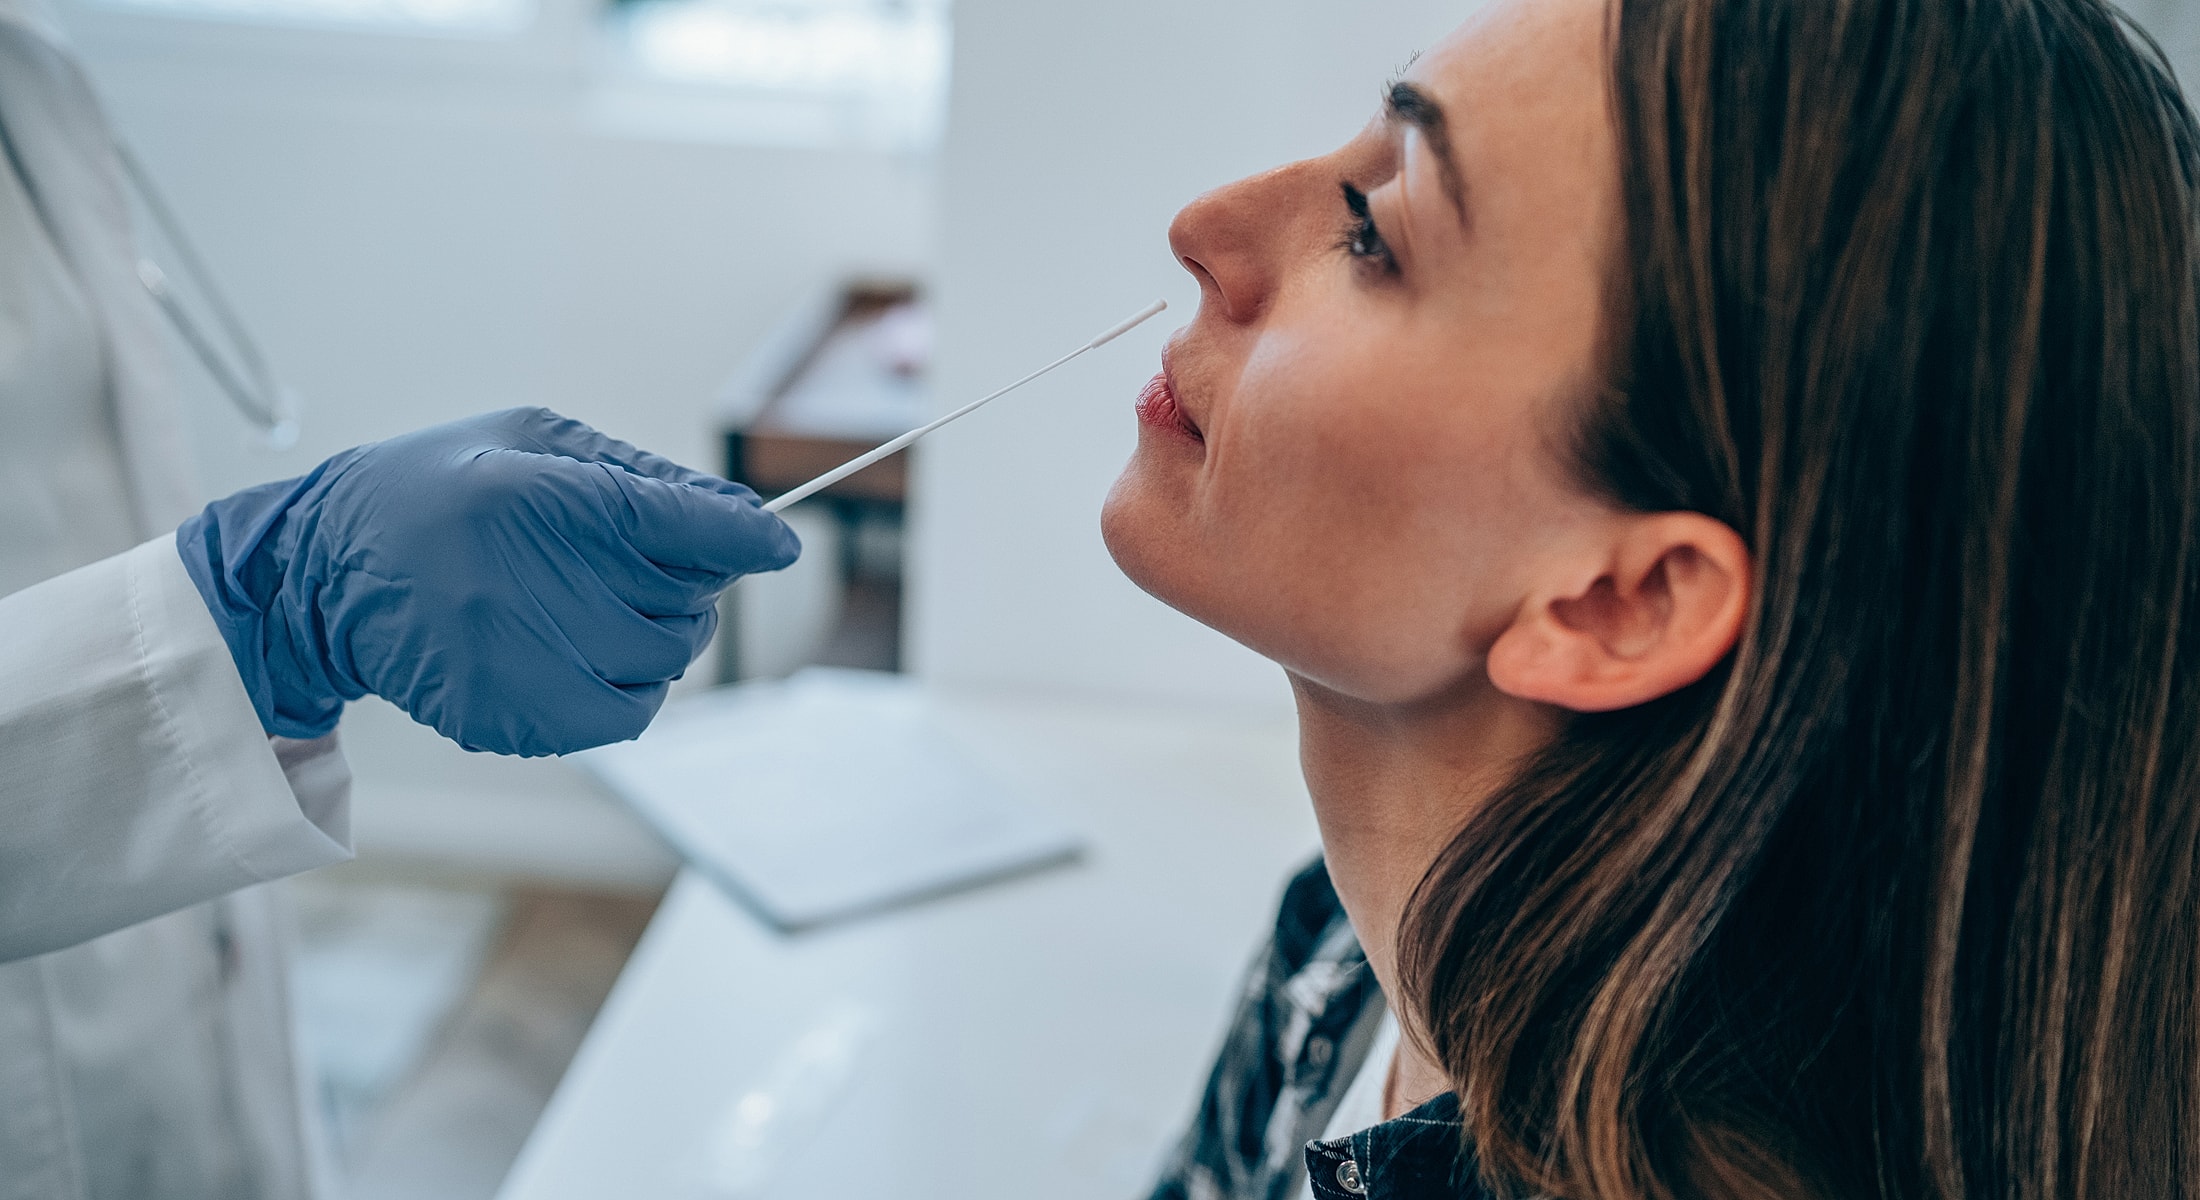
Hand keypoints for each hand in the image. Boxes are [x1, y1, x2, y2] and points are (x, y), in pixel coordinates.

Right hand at [176, 408, 799, 756]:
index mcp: (539, 497)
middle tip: (650, 564)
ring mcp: (523, 662)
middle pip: (688, 603)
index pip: (684, 524)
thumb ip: (639, 477)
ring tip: (605, 604)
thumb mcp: (530, 441)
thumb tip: (742, 517)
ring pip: (666, 663)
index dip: (745, 535)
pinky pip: (626, 714)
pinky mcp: (512, 719)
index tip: (777, 542)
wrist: (322, 574)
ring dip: (662, 635)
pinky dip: (629, 684)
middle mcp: (534, 584)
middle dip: (691, 583)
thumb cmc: (437, 490)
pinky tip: (583, 649)